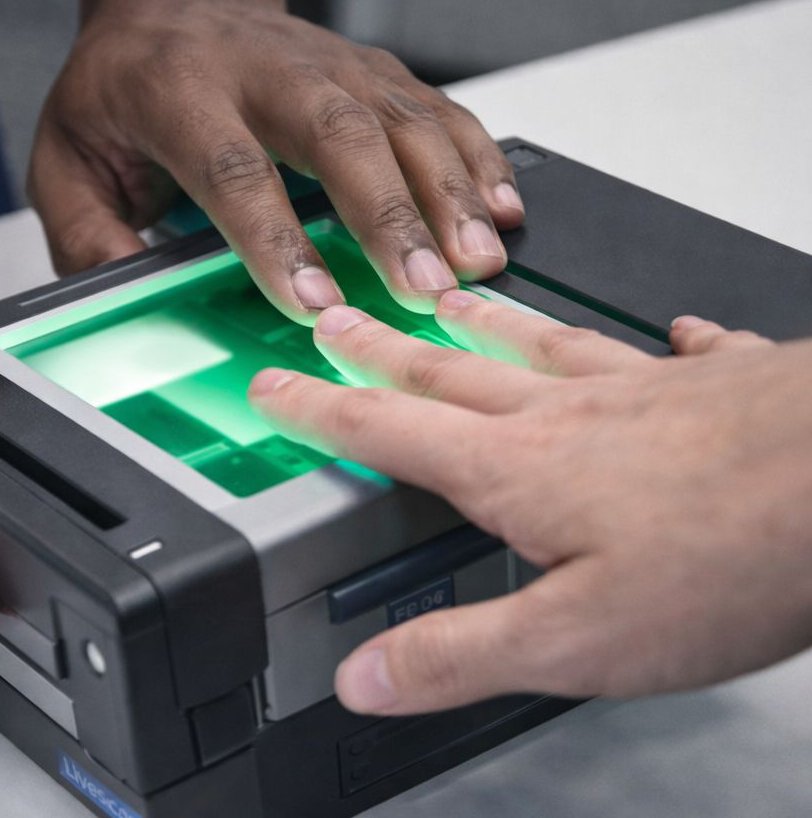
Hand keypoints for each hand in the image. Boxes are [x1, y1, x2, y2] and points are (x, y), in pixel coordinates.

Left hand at [30, 0, 522, 322]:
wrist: (164, 2)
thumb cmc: (120, 90)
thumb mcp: (66, 162)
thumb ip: (89, 236)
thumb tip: (125, 305)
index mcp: (177, 89)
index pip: (232, 166)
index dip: (276, 238)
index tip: (313, 303)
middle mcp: (262, 67)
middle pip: (338, 133)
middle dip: (389, 216)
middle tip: (423, 289)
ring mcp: (327, 60)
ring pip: (400, 116)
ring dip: (448, 191)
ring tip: (479, 261)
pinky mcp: (370, 68)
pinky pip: (436, 105)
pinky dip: (476, 157)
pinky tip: (503, 208)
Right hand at [249, 293, 811, 713]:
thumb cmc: (737, 556)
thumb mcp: (576, 641)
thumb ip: (458, 653)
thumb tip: (364, 675)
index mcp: (519, 472)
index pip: (387, 430)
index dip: (318, 407)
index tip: (273, 383)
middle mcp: (573, 415)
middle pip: (449, 371)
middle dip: (380, 346)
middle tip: (336, 316)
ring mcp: (651, 390)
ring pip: (546, 347)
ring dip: (486, 324)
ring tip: (449, 297)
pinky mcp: (731, 386)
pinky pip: (683, 352)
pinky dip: (664, 342)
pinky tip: (669, 333)